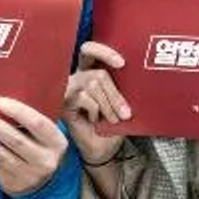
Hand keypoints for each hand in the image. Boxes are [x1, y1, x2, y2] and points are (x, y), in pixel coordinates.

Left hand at [0, 97, 68, 196]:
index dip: (19, 111)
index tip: (0, 101)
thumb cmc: (41, 146)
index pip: (38, 124)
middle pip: (16, 140)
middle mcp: (44, 161)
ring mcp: (27, 175)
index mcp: (56, 143)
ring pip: (0, 154)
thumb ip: (39, 116)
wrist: (42, 180)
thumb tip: (14, 93)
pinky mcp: (11, 183)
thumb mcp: (48, 134)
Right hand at [64, 42, 130, 162]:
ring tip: (114, 119)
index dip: (104, 51)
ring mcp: (68, 88)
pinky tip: (94, 120)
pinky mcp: (63, 102)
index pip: (90, 50)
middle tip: (126, 112)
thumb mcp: (121, 102)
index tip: (122, 64)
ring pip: (92, 84)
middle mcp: (77, 77)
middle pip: (96, 72)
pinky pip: (84, 98)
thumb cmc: (112, 124)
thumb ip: (122, 87)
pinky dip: (95, 111)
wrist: (102, 148)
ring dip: (108, 105)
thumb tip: (136, 76)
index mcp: (91, 71)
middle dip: (114, 93)